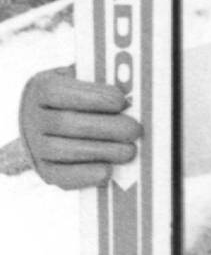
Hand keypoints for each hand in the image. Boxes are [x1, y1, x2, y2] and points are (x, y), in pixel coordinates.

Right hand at [19, 66, 142, 189]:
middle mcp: (33, 118)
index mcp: (41, 89)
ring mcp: (35, 146)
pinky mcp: (43, 169)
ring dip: (100, 152)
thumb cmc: (78, 94)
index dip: (91, 96)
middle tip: (134, 130)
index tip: (121, 101)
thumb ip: (101, 81)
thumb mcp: (83, 79)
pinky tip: (108, 171)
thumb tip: (129, 93)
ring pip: (64, 151)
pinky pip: (60, 175)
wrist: (48, 122)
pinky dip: (85, 175)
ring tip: (129, 151)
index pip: (59, 91)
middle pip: (66, 124)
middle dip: (105, 127)